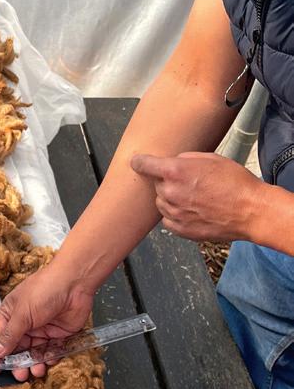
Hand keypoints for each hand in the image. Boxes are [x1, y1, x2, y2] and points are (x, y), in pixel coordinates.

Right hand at [0, 262, 93, 380]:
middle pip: (17, 349)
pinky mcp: (58, 334)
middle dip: (18, 363)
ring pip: (34, 352)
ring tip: (36, 371)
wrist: (74, 284)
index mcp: (10, 314)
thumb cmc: (44, 290)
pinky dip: (50, 357)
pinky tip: (49, 360)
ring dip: (34, 363)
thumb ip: (10, 336)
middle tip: (20, 375)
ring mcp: (41, 329)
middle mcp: (24, 323)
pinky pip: (51, 351)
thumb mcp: (22, 314)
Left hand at [130, 150, 268, 242]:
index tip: (136, 162)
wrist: (252, 211)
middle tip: (190, 183)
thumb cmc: (236, 182)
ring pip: (161, 202)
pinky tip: (192, 211)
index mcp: (175, 171)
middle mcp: (170, 192)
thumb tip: (172, 162)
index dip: (139, 162)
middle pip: (156, 184)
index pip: (143, 164)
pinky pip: (167, 220)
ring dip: (171, 199)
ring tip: (195, 198)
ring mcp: (174, 213)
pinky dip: (175, 215)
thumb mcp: (211, 158)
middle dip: (167, 182)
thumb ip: (185, 159)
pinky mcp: (181, 229)